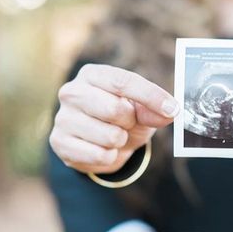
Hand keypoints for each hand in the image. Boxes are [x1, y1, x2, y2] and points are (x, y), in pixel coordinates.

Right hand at [50, 64, 179, 173]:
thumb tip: (170, 112)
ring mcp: (62, 117)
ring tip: (114, 136)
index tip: (173, 109)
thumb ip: (153, 109)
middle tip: (128, 123)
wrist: (100, 143)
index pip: (123, 81)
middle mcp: (72, 92)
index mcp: (92, 75)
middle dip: (130, 121)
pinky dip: (110, 157)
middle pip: (114, 109)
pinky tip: (103, 149)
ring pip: (109, 136)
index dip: (151, 96)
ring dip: (120, 141)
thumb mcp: (141, 109)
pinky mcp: (60, 142)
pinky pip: (99, 156)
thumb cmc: (122, 117)